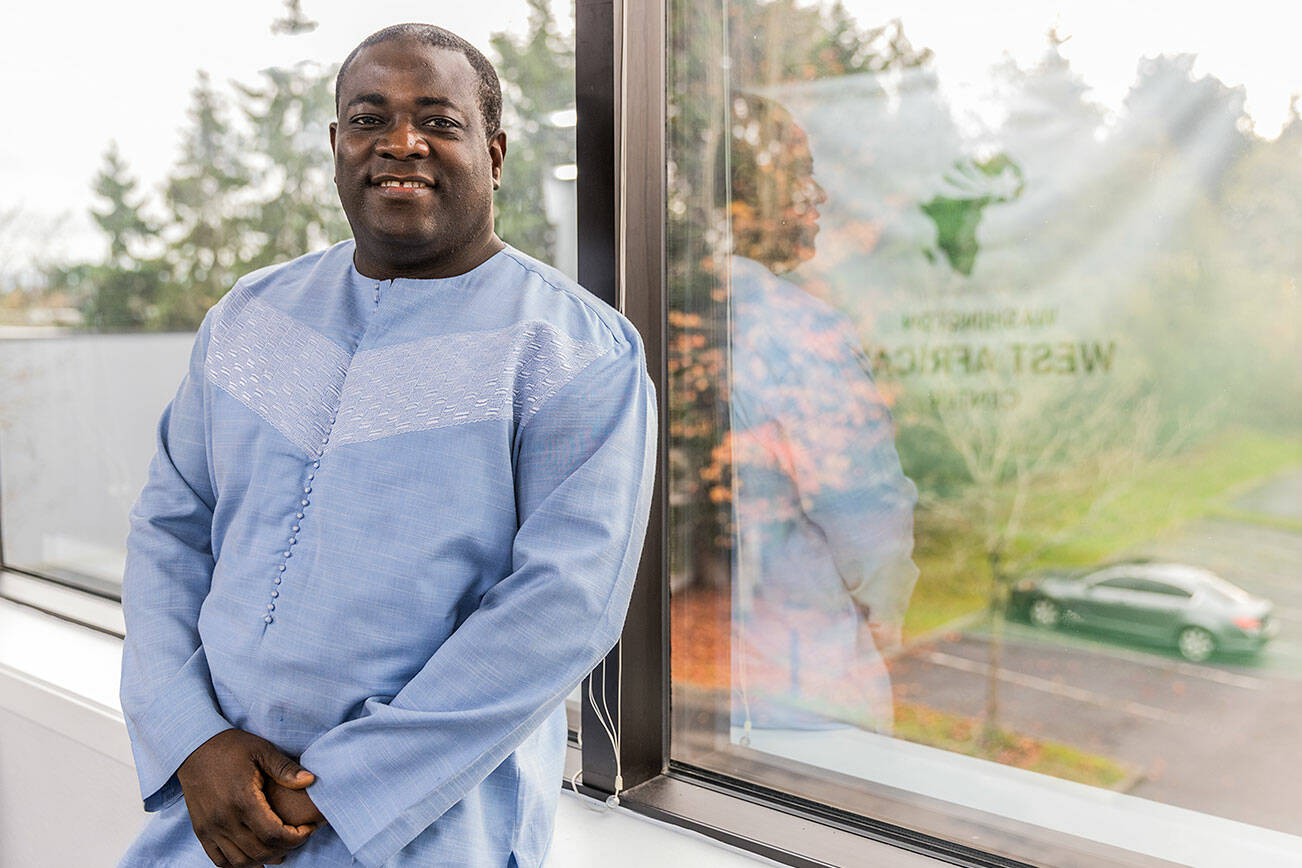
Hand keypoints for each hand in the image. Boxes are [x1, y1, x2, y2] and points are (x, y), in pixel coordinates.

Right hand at [176, 728, 319, 866]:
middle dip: (285, 849)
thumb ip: (285, 769)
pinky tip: (254, 857)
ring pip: (240, 861)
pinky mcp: (201, 831)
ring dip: (263, 860)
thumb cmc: (231, 747)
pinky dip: (238, 864)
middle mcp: (225, 819)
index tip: (308, 829)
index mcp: (243, 800)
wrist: (194, 747)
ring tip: (280, 850)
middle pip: (260, 852)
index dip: (296, 838)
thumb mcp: (262, 750)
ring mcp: (210, 828)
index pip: (274, 834)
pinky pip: (219, 860)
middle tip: (298, 838)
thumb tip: (310, 780)